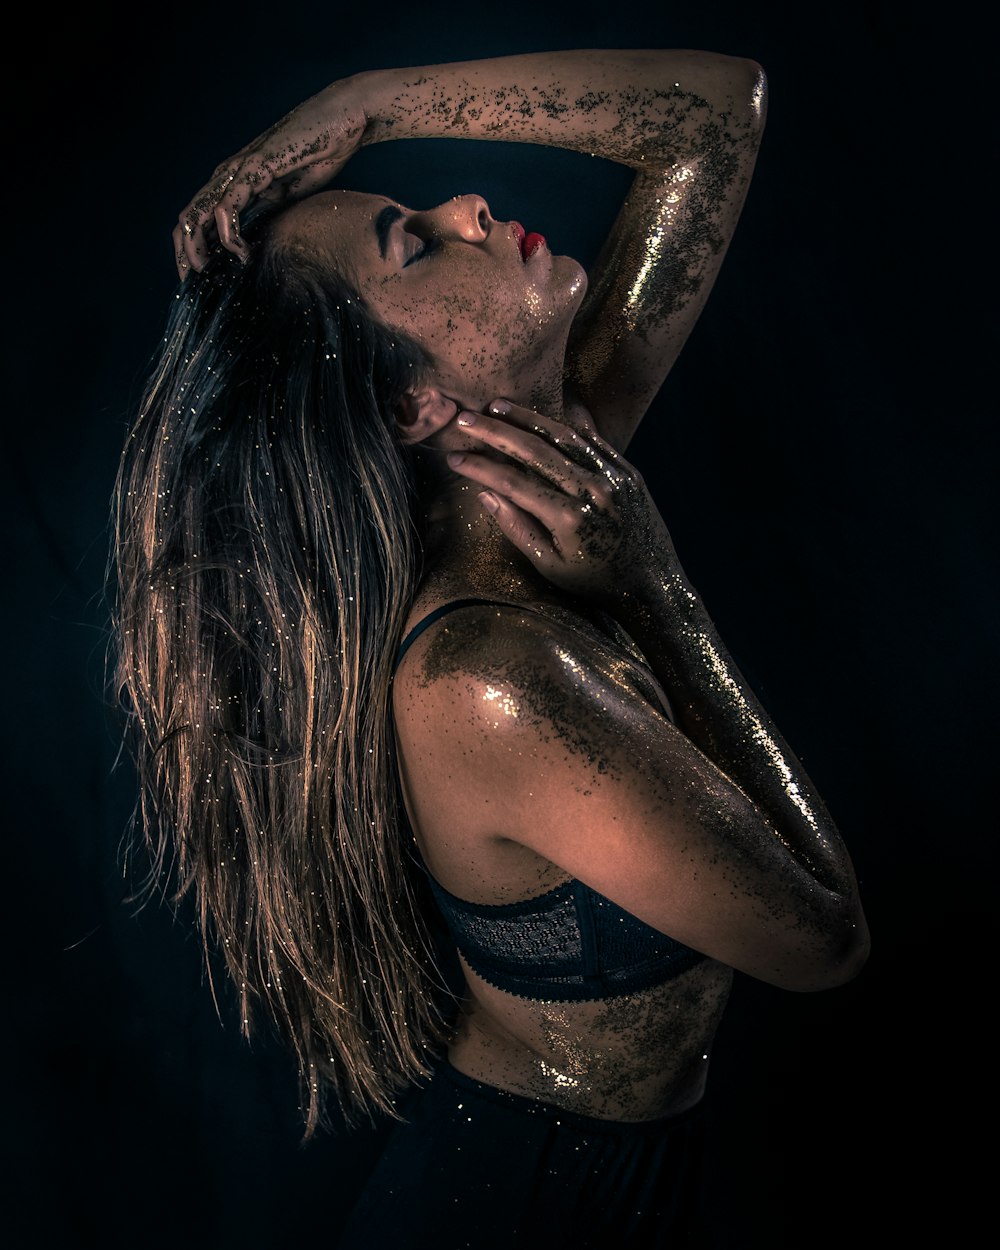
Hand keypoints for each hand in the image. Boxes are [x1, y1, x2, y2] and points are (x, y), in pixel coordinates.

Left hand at [172, 78, 367, 278]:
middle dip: (184, 255)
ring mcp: (238, 170)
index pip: (199, 220)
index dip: (192, 251)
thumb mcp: (290, 197)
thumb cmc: (320, 153)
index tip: (201, 281)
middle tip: (193, 287)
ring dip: (197, 249)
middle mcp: (228, 176)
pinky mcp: (254, 168)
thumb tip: (260, 247)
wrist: (343, 121)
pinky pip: (227, 206)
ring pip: (197, 214)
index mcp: (235, 183)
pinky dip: (229, 234)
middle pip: (188, 219)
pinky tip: (241, 254)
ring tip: (209, 275)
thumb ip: (270, 216)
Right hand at [446, 399, 680, 605]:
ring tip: (498, 405)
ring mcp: (613, 476)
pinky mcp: (627, 471)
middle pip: (534, 450)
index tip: (455, 456)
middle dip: (496, 432)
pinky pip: (592, 440)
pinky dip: (564, 425)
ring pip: (563, 436)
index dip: (480, 467)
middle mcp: (592, 490)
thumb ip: (517, 527)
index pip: (513, 482)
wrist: (651, 585)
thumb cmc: (594, 582)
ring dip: (527, 418)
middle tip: (466, 418)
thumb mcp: (550, 566)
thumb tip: (485, 494)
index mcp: (569, 518)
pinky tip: (539, 416)